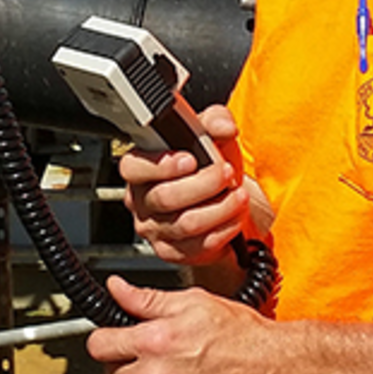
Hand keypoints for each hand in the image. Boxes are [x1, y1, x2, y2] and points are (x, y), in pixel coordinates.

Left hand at [87, 276, 284, 373]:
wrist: (272, 369)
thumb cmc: (240, 335)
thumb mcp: (193, 302)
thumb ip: (146, 299)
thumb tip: (116, 288)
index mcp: (155, 342)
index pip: (100, 344)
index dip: (105, 336)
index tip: (112, 334)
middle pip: (112, 371)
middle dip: (125, 359)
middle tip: (148, 348)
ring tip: (169, 368)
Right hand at [117, 105, 253, 266]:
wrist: (223, 201)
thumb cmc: (208, 166)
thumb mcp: (211, 136)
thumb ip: (215, 121)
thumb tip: (223, 125)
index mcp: (140, 167)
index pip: (134, 167)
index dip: (161, 164)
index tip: (190, 159)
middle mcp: (141, 200)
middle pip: (165, 197)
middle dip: (203, 184)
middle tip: (225, 173)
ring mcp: (154, 229)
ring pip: (185, 223)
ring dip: (220, 208)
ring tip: (238, 195)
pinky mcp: (172, 252)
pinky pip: (198, 246)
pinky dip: (224, 229)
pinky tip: (235, 216)